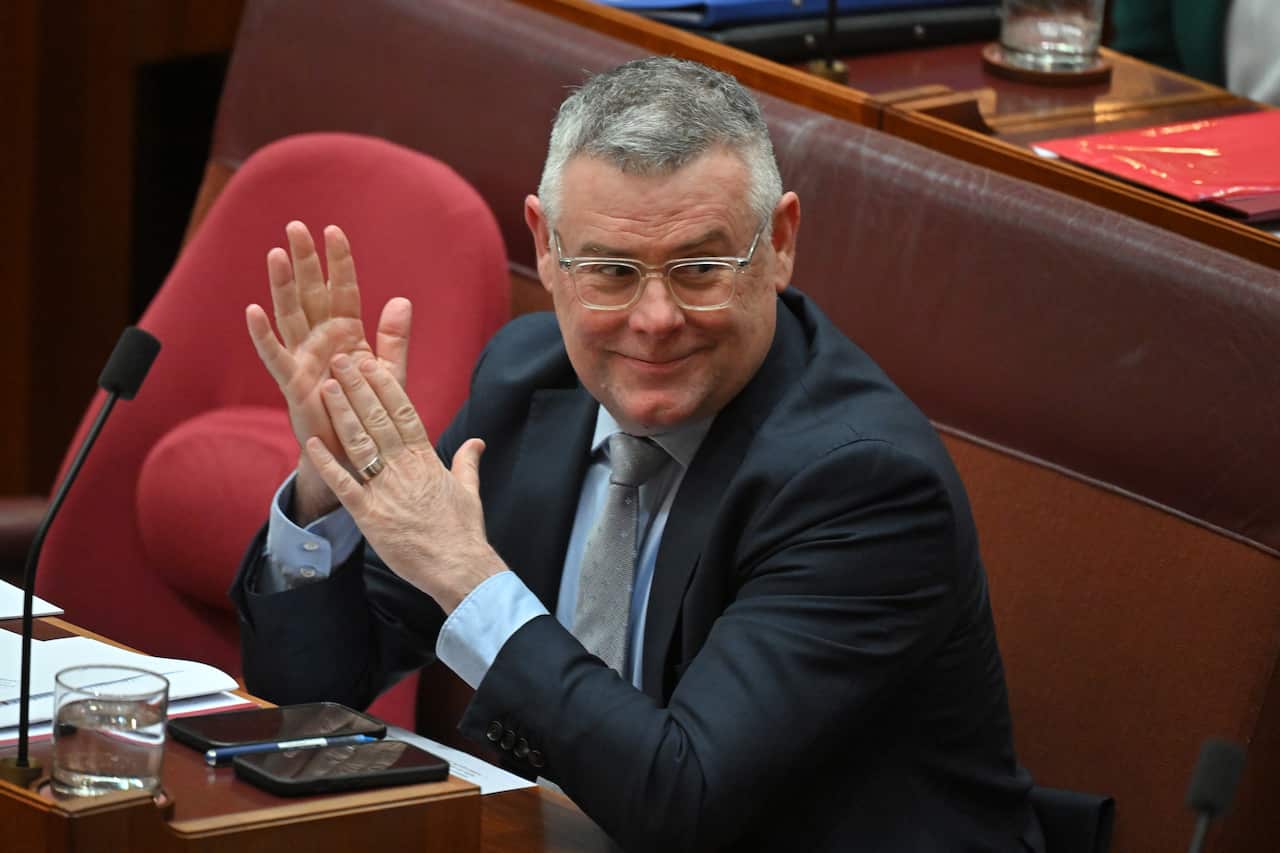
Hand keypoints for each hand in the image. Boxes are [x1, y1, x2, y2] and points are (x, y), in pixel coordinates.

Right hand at [245, 221, 411, 521]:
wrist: (354, 457)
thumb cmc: (368, 415)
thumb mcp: (388, 374)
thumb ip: (394, 338)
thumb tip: (401, 300)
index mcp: (346, 337)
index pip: (342, 291)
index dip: (338, 263)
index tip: (334, 230)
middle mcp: (321, 342)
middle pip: (311, 294)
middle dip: (304, 261)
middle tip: (295, 226)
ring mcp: (304, 360)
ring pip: (291, 315)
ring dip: (282, 285)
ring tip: (275, 253)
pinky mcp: (292, 384)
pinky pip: (275, 356)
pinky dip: (264, 334)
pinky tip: (253, 310)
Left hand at [305, 353, 506, 612]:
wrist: (459, 566)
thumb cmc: (464, 531)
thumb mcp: (469, 490)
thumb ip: (468, 461)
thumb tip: (477, 441)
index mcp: (427, 459)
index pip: (404, 413)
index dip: (385, 386)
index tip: (372, 363)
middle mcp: (405, 468)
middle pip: (378, 419)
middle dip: (358, 388)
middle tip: (340, 360)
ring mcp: (386, 489)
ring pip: (360, 443)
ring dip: (342, 414)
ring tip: (325, 386)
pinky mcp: (370, 515)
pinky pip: (344, 485)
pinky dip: (328, 463)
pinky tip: (312, 443)